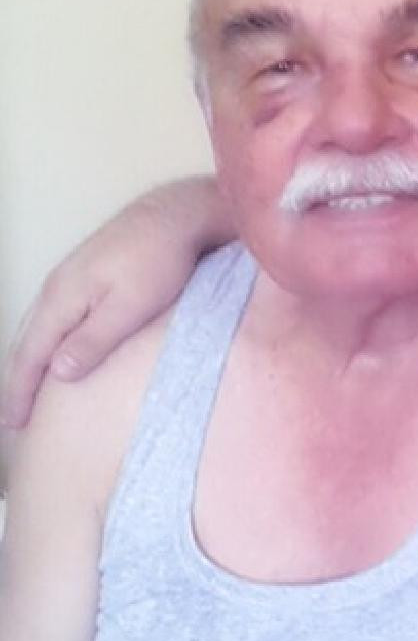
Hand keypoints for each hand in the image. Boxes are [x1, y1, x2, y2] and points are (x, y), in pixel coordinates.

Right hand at [1, 175, 233, 428]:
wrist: (177, 215)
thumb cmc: (160, 261)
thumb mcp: (130, 307)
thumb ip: (93, 340)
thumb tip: (56, 372)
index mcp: (62, 297)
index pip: (30, 354)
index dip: (19, 391)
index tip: (14, 424)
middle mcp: (57, 286)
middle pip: (26, 341)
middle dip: (16, 381)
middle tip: (13, 419)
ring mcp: (69, 276)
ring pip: (38, 327)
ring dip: (29, 361)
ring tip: (27, 391)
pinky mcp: (86, 273)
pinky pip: (53, 316)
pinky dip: (45, 340)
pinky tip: (55, 350)